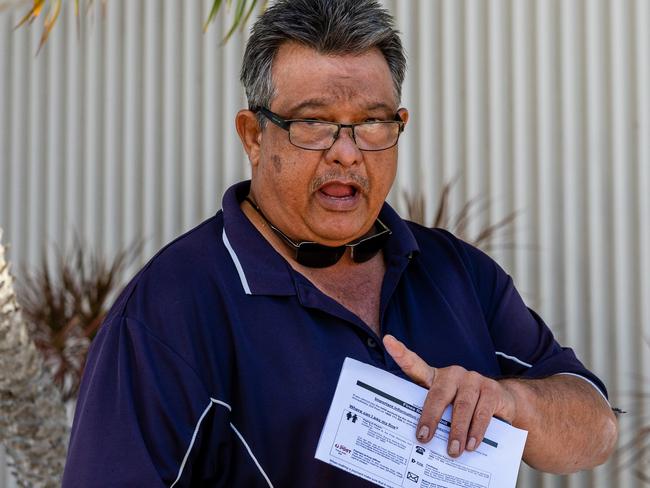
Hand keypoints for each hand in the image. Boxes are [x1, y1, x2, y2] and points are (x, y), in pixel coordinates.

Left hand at [383, 334, 516, 457]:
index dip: (401, 352)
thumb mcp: (446, 410)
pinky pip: (481, 413)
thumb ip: (435, 418)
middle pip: (438, 394)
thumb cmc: (464, 408)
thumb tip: (420, 444)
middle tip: (423, 438)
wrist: (502, 403)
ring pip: (461, 407)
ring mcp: (473, 379)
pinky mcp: (491, 389)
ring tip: (452, 451)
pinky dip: (475, 431)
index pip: (415, 364)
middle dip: (430, 418)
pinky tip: (471, 444)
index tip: (388, 340)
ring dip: (456, 431)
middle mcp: (453, 374)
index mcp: (435, 377)